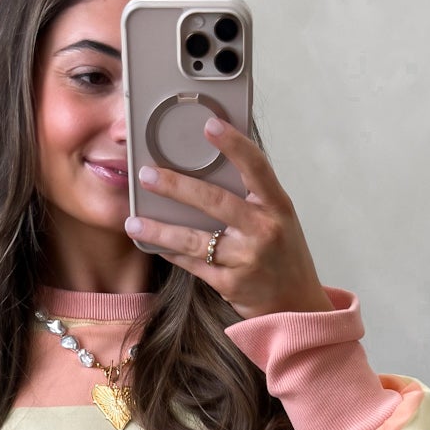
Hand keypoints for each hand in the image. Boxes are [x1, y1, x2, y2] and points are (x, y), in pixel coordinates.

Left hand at [125, 114, 333, 321]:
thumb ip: (252, 196)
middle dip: (177, 187)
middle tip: (147, 174)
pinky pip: (193, 265)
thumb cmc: (284, 255)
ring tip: (133, 221)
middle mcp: (264, 231)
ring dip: (160, 229)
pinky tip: (152, 243)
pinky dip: (170, 253)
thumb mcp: (278, 220)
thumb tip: (212, 164)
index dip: (234, 144)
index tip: (210, 124)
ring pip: (195, 240)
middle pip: (215, 202)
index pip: (256, 167)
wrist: (296, 305)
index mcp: (278, 207)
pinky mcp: (231, 285)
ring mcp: (247, 260)